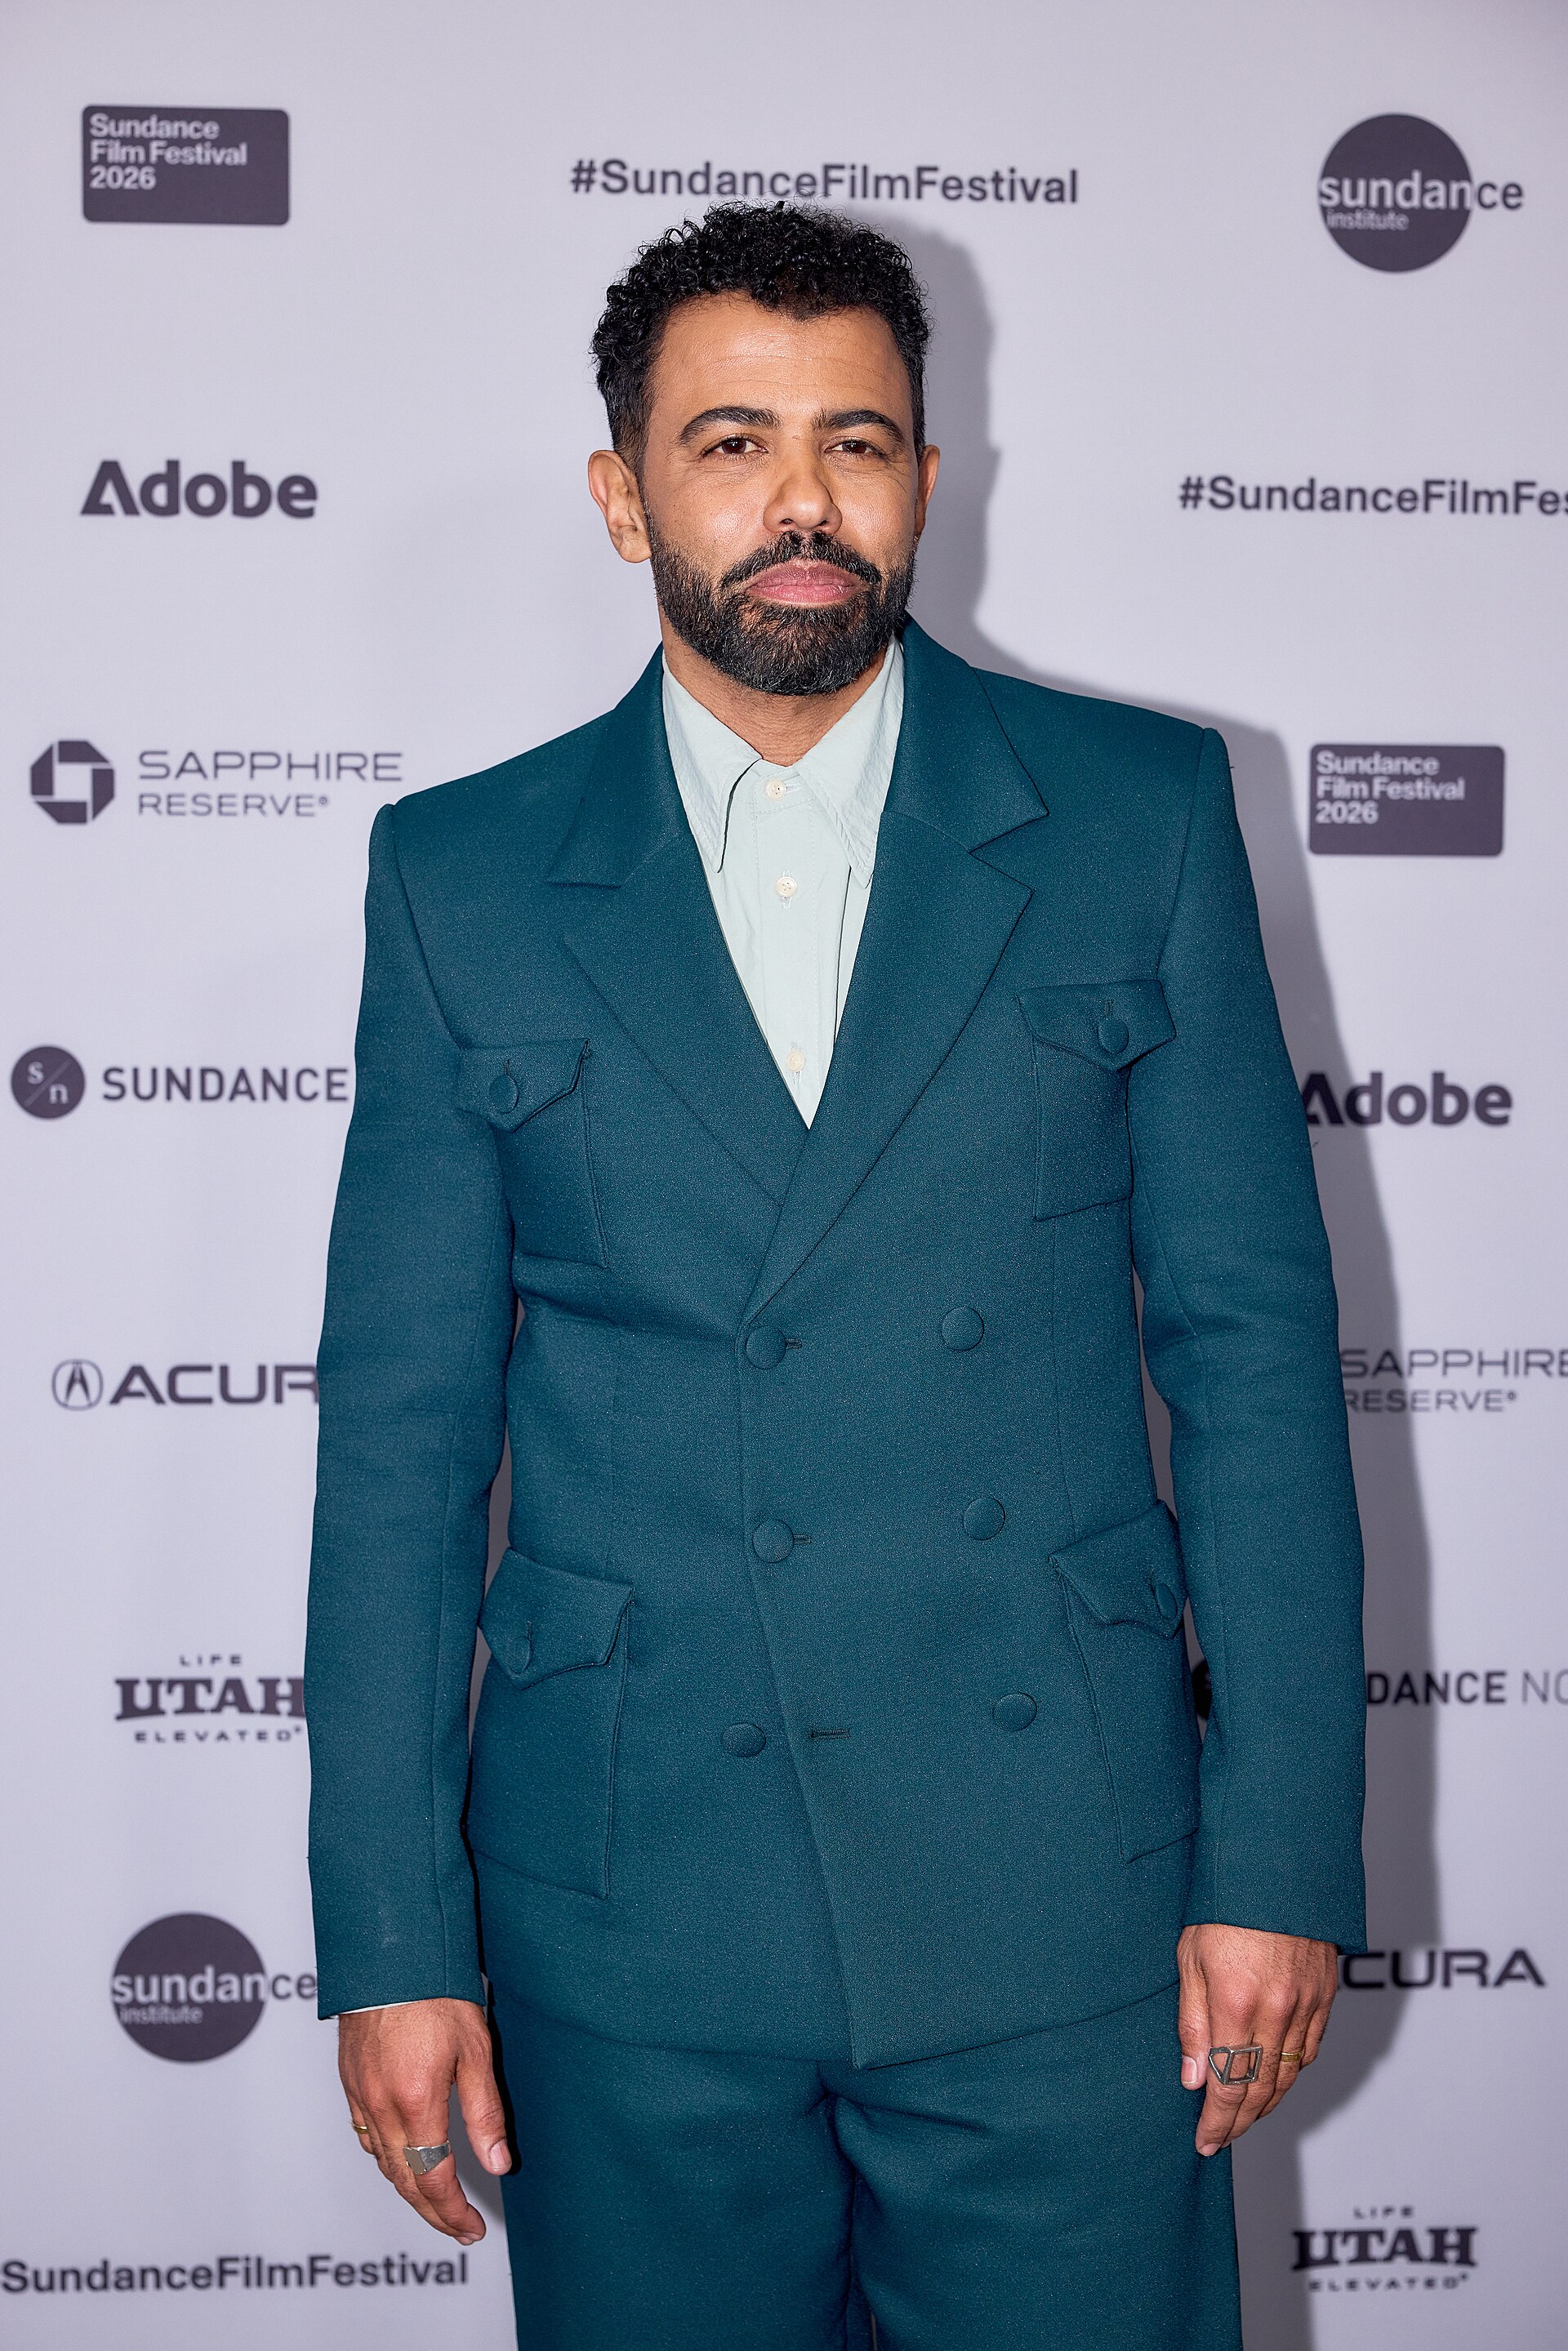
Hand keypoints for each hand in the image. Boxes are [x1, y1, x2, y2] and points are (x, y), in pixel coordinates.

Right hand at [339, 1998, 509, 2241]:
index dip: (454, 2212)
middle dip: (432, 2213)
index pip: (434, 2179)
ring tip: (436, 2201)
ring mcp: (360, 2095)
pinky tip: (401, 2158)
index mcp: (416, 2102)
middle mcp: (381, 2106)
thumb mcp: (475, 2049)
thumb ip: (484, 2112)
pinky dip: (386, 2159)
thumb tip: (497, 2164)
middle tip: (458, 2227)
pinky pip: (365, 2136)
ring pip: (382, 2163)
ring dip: (408, 2189)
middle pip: (404, 2181)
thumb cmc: (437, 1992)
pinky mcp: (349, 2082)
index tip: (473, 2228)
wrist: (390, 1952)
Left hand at [1177, 1923, 1336, 2156]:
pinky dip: (1293, 2072)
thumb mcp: (1189, 1957)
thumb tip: (1193, 2079)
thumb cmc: (1222, 1904)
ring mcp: (1306, 2005)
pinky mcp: (1326, 1994)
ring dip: (1267, 2103)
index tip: (1205, 2143)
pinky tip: (1277, 2080)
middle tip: (1222, 2139)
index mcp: (1234, 2004)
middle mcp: (1275, 2011)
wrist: (1275, 1866)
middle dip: (1240, 2121)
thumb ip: (1192, 2021)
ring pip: (1289, 2074)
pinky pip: (1310, 2048)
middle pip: (1261, 2089)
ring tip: (1245, 2118)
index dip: (1217, 2121)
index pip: (1227, 2085)